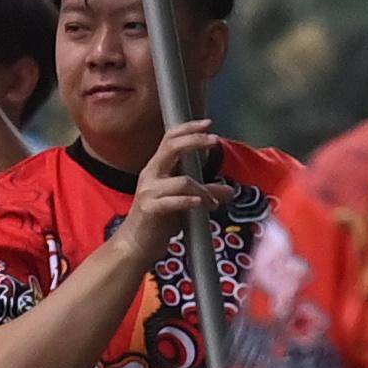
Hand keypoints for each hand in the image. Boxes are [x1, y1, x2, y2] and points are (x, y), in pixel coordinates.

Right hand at [115, 120, 223, 265]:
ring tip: (214, 202)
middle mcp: (151, 174)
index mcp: (157, 168)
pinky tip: (201, 204)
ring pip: (181, 180)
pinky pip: (172, 201)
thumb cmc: (160, 220)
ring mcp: (148, 191)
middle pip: (171, 147)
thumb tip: (230, 190)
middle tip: (214, 140)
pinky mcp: (149, 209)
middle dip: (194, 141)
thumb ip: (205, 193)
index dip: (188, 128)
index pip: (170, 139)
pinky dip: (189, 201)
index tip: (208, 123)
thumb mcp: (185, 202)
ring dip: (204, 190)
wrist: (136, 244)